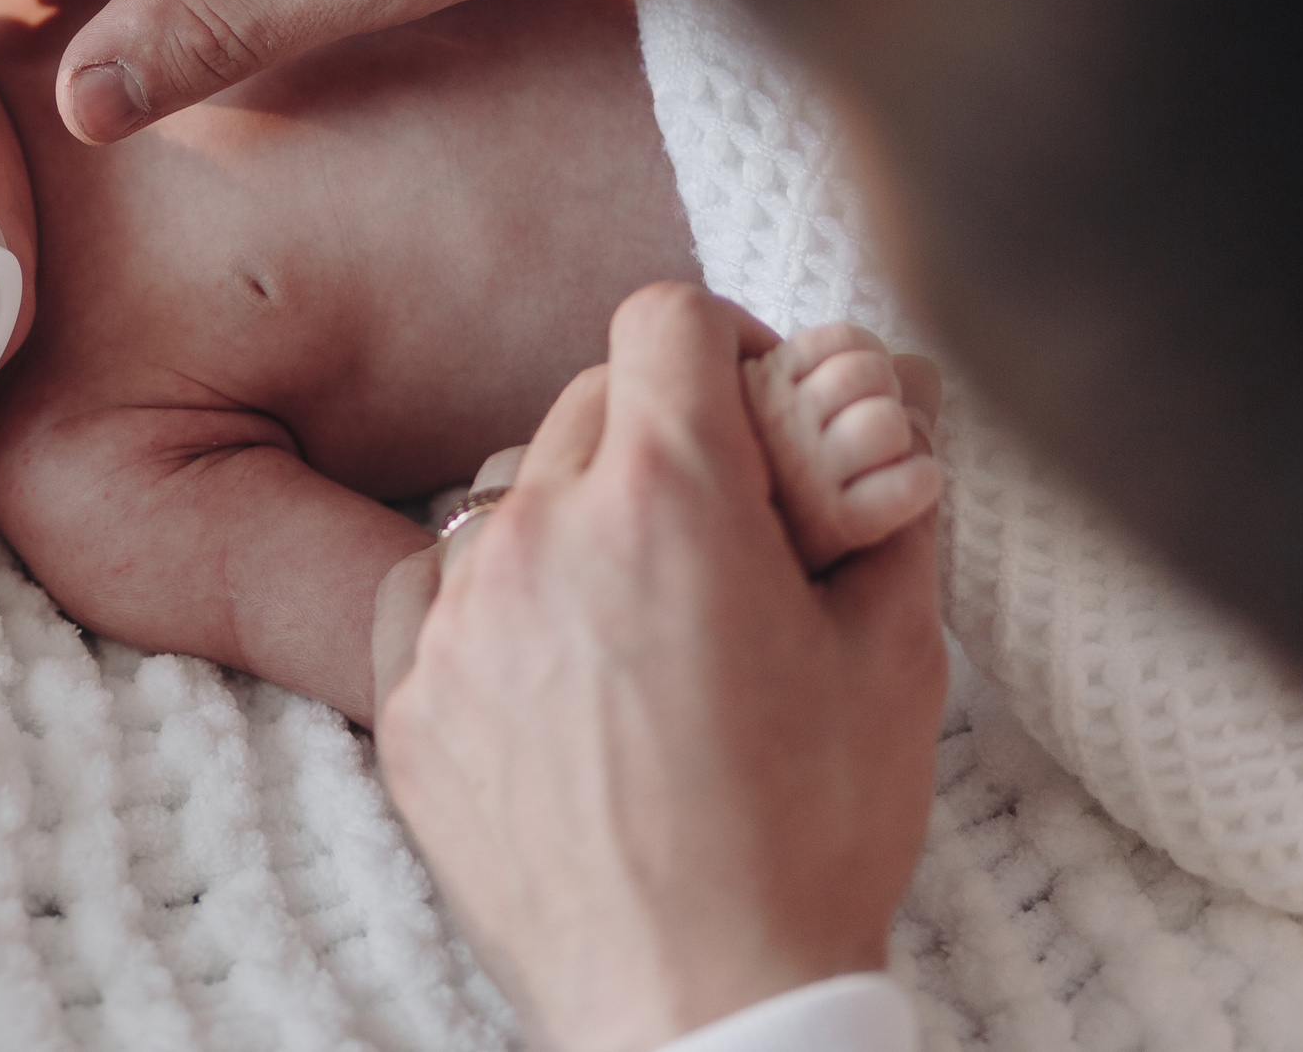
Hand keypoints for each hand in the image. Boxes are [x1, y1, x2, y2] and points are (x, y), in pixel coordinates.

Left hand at [372, 285, 944, 1051]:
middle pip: (588, 400)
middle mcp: (540, 531)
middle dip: (658, 440)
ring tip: (638, 622)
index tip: (755, 412)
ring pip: (509, 495)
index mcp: (667, 495)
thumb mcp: (896, 655)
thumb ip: (890, 500)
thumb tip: (896, 405)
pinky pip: (435, 591)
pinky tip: (554, 674)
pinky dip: (493, 605)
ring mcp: (457, 616)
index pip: (666, 319)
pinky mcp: (406, 696)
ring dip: (572, 522)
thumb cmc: (809, 833)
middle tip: (718, 532)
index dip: (727, 348)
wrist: (698, 1002)